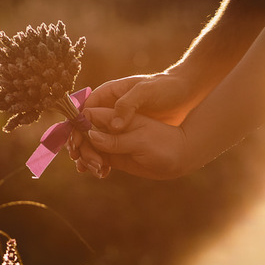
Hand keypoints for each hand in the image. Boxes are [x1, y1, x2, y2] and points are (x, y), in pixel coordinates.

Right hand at [70, 71, 203, 176]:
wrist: (188, 99)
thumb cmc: (166, 90)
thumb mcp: (146, 95)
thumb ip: (126, 109)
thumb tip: (109, 126)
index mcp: (110, 95)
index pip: (84, 111)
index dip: (77, 127)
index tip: (76, 142)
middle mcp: (110, 111)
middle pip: (85, 129)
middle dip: (80, 145)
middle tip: (80, 160)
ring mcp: (116, 127)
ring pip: (93, 142)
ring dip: (88, 156)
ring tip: (89, 169)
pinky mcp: (124, 140)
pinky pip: (106, 152)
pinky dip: (101, 162)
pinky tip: (101, 173)